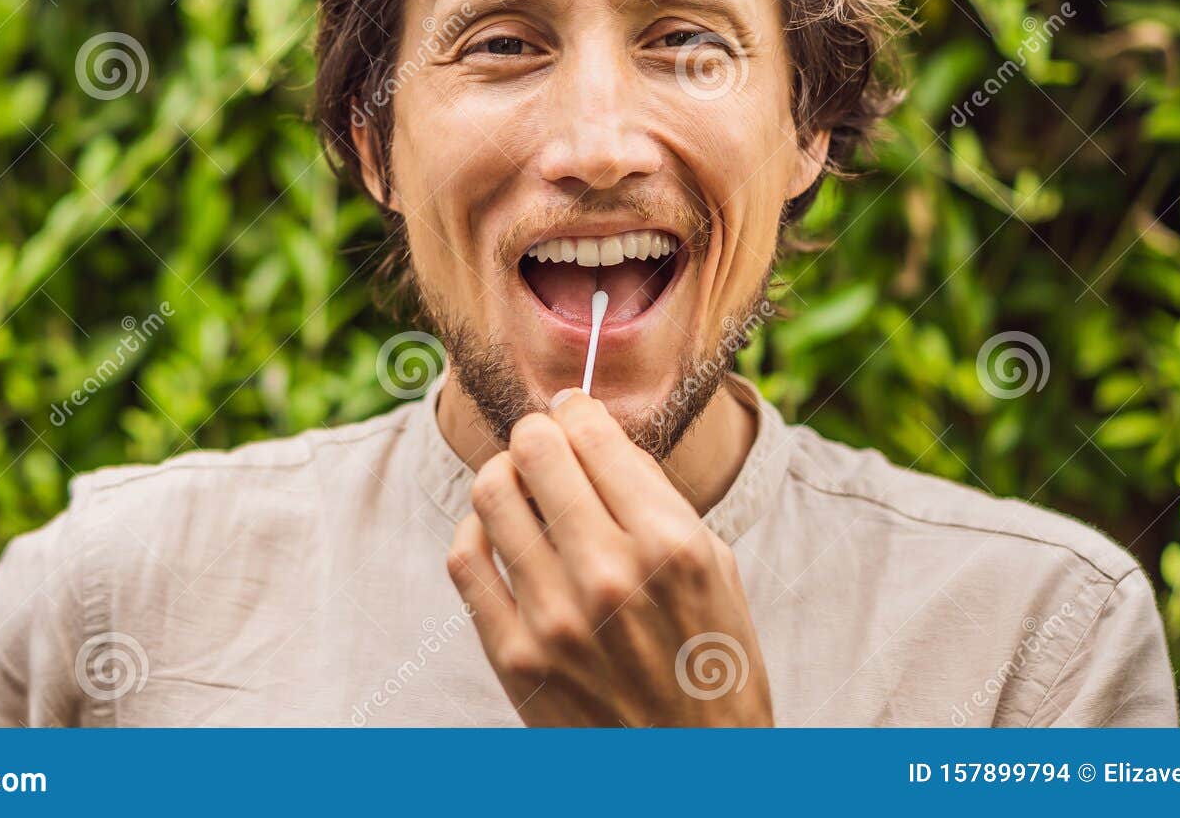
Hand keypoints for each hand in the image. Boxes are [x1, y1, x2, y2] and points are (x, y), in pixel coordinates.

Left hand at [446, 390, 772, 726]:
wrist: (694, 770)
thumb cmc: (712, 661)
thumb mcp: (714, 566)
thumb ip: (654, 497)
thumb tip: (593, 433)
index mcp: (669, 545)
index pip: (590, 432)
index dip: (576, 408)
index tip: (573, 410)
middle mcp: (608, 575)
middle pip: (534, 450)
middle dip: (538, 432)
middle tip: (545, 441)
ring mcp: (553, 619)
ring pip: (491, 493)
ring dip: (505, 474)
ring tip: (524, 485)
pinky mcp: (513, 657)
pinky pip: (465, 557)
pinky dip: (476, 529)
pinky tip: (501, 533)